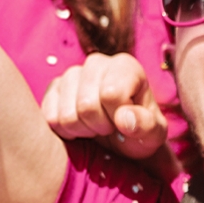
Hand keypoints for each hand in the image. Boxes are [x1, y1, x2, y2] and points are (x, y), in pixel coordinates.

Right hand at [41, 52, 168, 159]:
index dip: (117, 117)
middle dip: (100, 126)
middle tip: (110, 126)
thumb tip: (124, 118)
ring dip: (83, 130)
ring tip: (96, 126)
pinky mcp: (53, 89)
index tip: (125, 121)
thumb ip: (146, 125)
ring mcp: (71, 74)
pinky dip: (65, 131)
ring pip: (67, 115)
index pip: (111, 94)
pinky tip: (80, 127)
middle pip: (86, 105)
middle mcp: (97, 63)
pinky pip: (50, 118)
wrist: (122, 139)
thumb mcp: (153, 133)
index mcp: (125, 66)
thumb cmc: (140, 131)